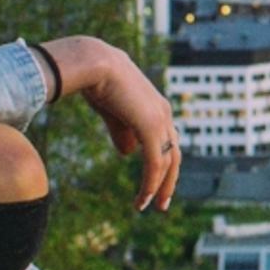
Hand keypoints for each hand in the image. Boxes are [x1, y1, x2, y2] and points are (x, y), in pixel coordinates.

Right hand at [45, 36, 179, 210]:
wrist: (95, 63)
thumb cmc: (98, 82)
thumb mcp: (113, 112)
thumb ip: (122, 132)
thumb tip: (128, 153)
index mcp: (157, 107)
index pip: (167, 142)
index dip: (162, 164)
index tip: (154, 183)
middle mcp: (164, 113)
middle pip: (174, 155)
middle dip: (168, 181)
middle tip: (162, 203)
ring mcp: (160, 120)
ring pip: (167, 163)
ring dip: (158, 187)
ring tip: (147, 205)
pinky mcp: (151, 128)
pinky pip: (155, 164)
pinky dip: (150, 184)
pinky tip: (142, 199)